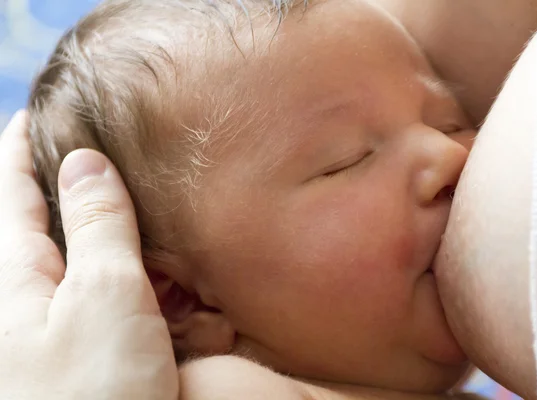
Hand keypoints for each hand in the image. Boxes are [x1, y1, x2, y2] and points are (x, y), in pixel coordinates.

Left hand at [0, 111, 177, 399]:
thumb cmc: (91, 398)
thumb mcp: (101, 296)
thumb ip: (98, 226)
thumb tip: (83, 162)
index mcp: (18, 275)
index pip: (12, 192)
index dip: (22, 149)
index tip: (33, 112)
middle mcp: (27, 299)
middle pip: (36, 223)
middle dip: (55, 184)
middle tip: (78, 151)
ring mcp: (52, 328)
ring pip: (70, 258)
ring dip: (92, 227)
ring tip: (112, 200)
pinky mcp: (83, 351)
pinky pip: (95, 293)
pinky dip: (116, 269)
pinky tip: (135, 270)